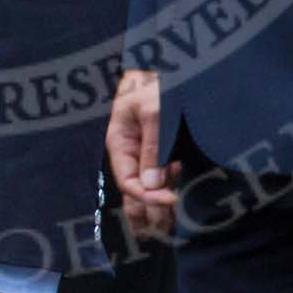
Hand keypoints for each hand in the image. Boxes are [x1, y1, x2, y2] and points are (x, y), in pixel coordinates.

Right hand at [106, 68, 180, 238]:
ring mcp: (143, 152)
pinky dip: (164, 193)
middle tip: (164, 232)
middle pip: (134, 192)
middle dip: (147, 212)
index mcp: (119, 143)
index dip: (148, 195)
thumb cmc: (153, 82)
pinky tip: (173, 203)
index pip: (129, 182)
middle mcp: (129, 152)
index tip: (171, 199)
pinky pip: (158, 177)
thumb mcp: (154, 111)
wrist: (165, 60)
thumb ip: (153, 147)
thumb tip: (152, 183)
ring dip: (156, 208)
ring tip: (167, 229)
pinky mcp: (159, 149)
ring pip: (146, 188)